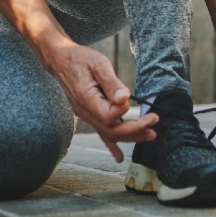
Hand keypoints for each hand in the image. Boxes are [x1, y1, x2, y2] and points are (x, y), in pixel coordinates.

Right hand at [44, 41, 157, 161]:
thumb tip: (125, 98)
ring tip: (150, 135)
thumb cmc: (80, 59)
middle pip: (111, 130)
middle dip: (135, 129)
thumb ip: (111, 83)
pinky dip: (112, 146)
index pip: (108, 116)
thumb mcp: (98, 64)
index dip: (123, 111)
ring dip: (131, 136)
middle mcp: (85, 112)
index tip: (131, 98)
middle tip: (154, 121)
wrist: (61, 60)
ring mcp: (86, 116)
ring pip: (109, 134)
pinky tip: (120, 157)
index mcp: (86, 99)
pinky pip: (101, 133)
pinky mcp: (89, 115)